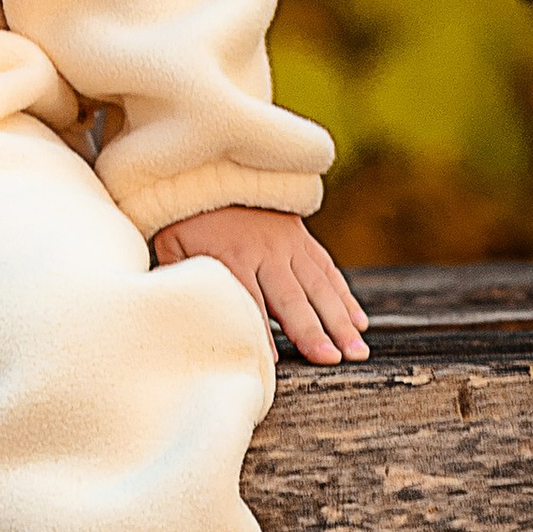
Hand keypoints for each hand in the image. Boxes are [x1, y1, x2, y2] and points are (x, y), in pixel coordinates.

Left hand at [154, 206, 370, 363]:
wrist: (212, 169)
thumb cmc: (186, 218)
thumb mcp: (172, 244)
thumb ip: (179, 277)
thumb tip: (180, 313)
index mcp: (230, 256)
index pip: (247, 301)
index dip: (259, 331)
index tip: (271, 362)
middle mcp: (265, 251)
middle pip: (291, 297)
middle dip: (312, 330)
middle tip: (332, 359)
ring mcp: (289, 244)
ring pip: (319, 287)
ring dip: (340, 320)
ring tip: (357, 350)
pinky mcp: (302, 238)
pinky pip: (328, 270)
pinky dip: (346, 296)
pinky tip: (360, 323)